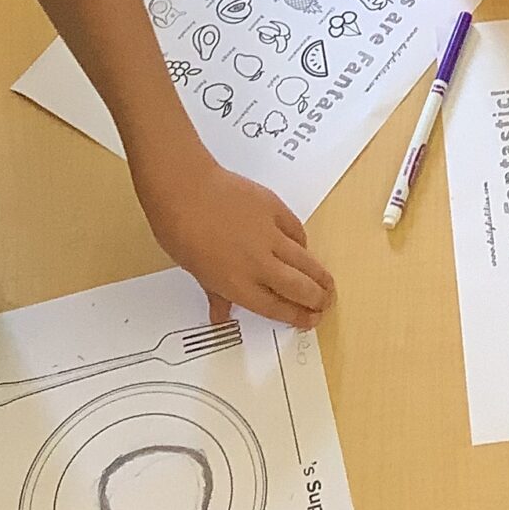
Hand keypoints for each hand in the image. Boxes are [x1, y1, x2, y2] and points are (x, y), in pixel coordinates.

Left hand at [134, 147, 333, 331]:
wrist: (185, 188)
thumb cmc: (180, 231)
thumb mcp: (195, 271)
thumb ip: (216, 294)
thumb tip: (221, 315)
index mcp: (236, 284)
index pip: (275, 307)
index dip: (296, 316)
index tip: (309, 320)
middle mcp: (258, 263)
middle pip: (298, 287)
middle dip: (316, 299)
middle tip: (325, 304)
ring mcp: (270, 234)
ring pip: (305, 260)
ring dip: (320, 275)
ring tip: (328, 284)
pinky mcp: (275, 209)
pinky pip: (297, 231)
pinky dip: (302, 243)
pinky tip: (303, 248)